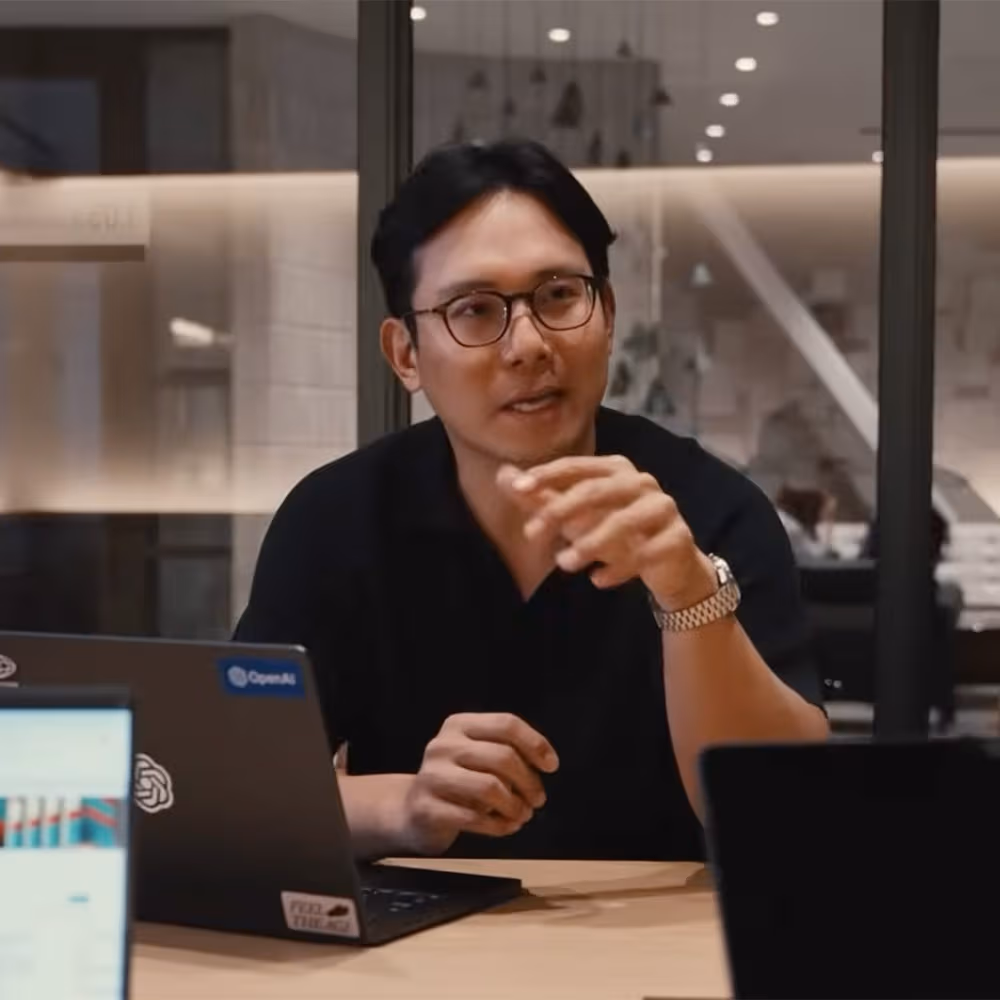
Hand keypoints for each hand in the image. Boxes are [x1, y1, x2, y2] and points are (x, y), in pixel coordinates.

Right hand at [399, 713, 558, 855]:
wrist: (413, 811)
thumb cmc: (458, 783)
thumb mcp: (478, 757)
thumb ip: (506, 753)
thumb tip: (544, 763)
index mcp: (459, 725)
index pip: (506, 724)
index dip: (535, 743)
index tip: (551, 765)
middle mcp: (443, 745)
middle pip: (502, 756)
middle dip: (529, 781)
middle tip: (538, 799)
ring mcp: (432, 776)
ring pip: (491, 787)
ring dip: (516, 805)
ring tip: (523, 815)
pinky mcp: (427, 807)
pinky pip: (475, 817)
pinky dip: (499, 825)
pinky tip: (507, 826)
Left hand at [499, 456, 717, 611]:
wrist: (669, 563)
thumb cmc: (615, 532)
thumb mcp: (575, 516)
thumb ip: (541, 497)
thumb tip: (502, 475)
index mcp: (615, 469)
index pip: (576, 466)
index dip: (546, 475)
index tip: (517, 488)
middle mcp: (642, 482)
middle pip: (597, 490)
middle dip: (561, 511)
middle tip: (531, 534)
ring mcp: (663, 509)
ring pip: (623, 522)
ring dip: (589, 544)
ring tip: (563, 564)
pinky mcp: (677, 539)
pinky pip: (645, 554)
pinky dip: (618, 569)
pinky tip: (597, 580)